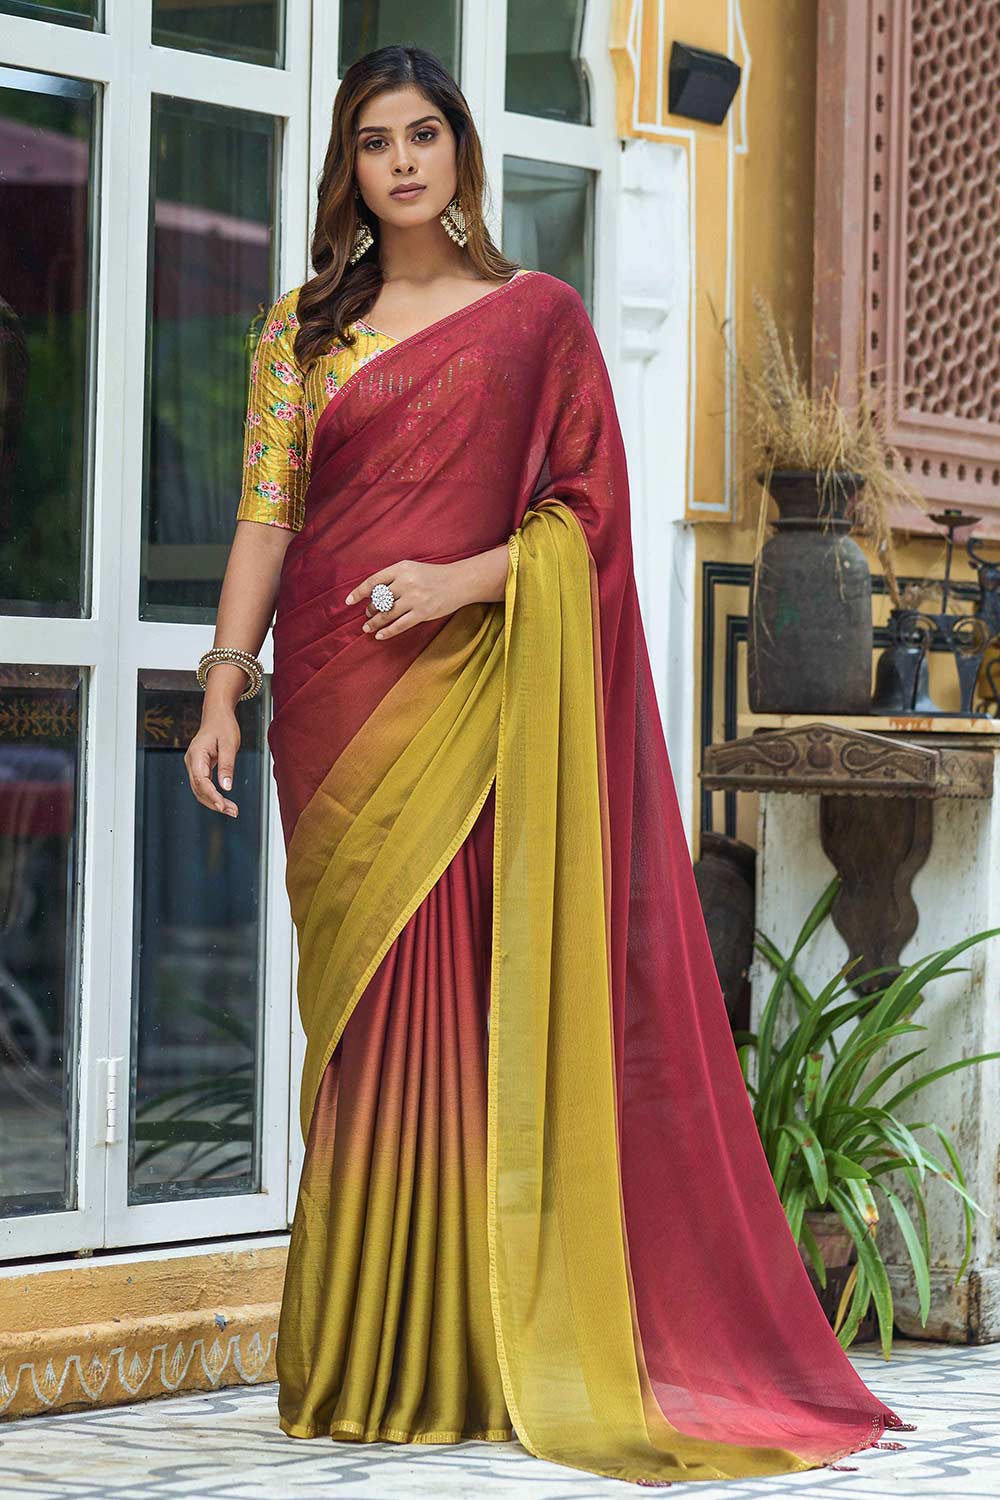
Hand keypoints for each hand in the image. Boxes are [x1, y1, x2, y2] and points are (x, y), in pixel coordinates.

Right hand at [184, 706, 240, 816]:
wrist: (217, 716)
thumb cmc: (224, 727)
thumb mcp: (229, 744)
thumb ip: (227, 766)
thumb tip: (226, 787)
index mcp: (196, 755)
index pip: (201, 781)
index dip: (211, 796)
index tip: (223, 807)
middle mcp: (191, 762)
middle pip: (199, 789)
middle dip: (215, 803)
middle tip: (233, 812)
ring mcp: (193, 765)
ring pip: (200, 790)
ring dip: (214, 802)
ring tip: (232, 810)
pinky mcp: (199, 768)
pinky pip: (203, 786)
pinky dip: (213, 795)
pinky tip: (224, 802)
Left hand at [345, 558, 472, 639]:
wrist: (459, 581)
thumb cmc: (433, 576)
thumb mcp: (412, 569)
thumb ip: (394, 578)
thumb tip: (373, 595)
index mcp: (401, 568)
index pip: (373, 581)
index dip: (359, 592)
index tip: (349, 601)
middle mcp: (406, 582)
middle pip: (379, 600)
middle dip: (370, 610)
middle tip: (367, 615)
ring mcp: (415, 598)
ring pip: (386, 614)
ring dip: (374, 622)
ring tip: (367, 627)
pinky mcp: (422, 612)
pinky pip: (399, 625)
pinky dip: (387, 632)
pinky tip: (379, 635)